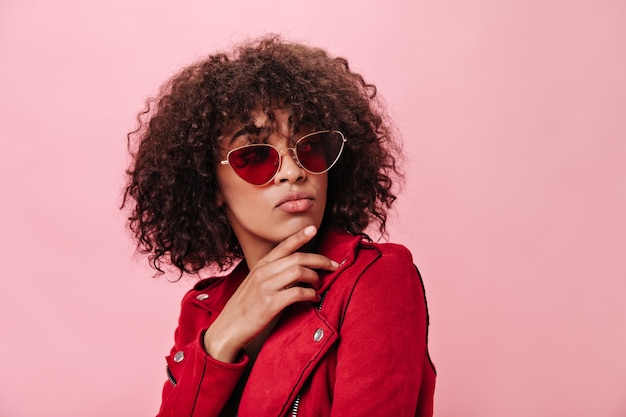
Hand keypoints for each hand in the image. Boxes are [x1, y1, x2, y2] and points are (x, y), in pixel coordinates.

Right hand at [203, 225, 338, 362]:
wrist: (228, 328)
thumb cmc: (244, 308)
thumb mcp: (254, 284)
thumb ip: (271, 274)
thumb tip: (295, 270)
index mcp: (260, 266)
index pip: (283, 246)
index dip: (299, 236)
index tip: (313, 229)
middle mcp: (263, 273)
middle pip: (297, 258)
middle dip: (319, 260)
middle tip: (333, 265)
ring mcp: (266, 287)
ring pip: (299, 272)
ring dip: (315, 277)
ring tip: (319, 284)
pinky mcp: (270, 303)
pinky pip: (298, 293)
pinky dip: (310, 294)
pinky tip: (313, 298)